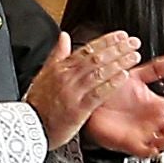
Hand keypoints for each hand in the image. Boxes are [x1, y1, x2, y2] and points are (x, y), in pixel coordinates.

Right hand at [25, 32, 140, 148]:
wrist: (29, 126)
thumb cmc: (38, 103)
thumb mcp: (44, 74)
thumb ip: (57, 54)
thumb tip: (64, 36)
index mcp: (60, 68)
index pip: (87, 49)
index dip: (106, 41)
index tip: (121, 36)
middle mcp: (67, 77)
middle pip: (96, 58)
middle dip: (117, 48)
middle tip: (133, 42)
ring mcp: (73, 92)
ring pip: (99, 72)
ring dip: (118, 63)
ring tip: (134, 56)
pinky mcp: (78, 109)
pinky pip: (97, 93)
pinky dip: (111, 84)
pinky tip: (123, 77)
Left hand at [84, 57, 163, 158]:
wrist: (88, 97)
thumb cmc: (109, 91)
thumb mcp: (136, 76)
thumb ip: (157, 69)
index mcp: (157, 106)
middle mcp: (154, 121)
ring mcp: (144, 133)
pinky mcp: (132, 143)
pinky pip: (148, 150)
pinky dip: (157, 147)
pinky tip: (163, 139)